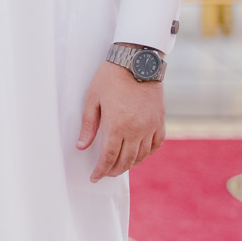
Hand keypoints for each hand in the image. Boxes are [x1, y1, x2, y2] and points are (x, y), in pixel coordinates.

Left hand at [77, 60, 164, 181]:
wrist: (137, 62)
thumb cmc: (110, 79)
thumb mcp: (92, 100)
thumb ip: (88, 126)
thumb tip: (81, 146)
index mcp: (117, 125)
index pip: (109, 157)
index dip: (101, 170)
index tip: (94, 177)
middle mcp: (136, 130)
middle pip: (126, 160)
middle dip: (113, 170)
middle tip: (104, 173)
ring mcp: (150, 126)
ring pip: (141, 155)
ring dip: (129, 164)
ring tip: (118, 166)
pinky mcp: (160, 121)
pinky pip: (156, 145)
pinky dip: (147, 153)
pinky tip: (138, 154)